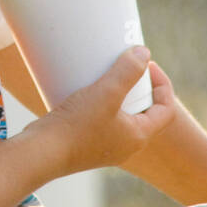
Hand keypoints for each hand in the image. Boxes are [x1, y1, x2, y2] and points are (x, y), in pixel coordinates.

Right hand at [45, 50, 176, 175]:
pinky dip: (100, 103)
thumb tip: (144, 53)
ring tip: (107, 75)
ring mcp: (105, 146)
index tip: (147, 65)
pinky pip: (102, 119)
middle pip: (145, 112)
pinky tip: (85, 90)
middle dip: (141, 88)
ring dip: (120, 94)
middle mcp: (125, 145)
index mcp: (138, 136)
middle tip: (128, 67)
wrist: (40, 153)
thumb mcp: (106, 93)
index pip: (166, 110)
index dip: (163, 84)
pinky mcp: (86, 143)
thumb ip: (128, 71)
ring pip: (122, 115)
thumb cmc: (76, 127)